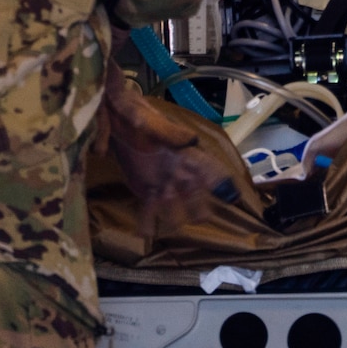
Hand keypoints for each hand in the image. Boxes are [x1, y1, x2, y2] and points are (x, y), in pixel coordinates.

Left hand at [100, 61, 227, 239]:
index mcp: (185, 153)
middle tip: (200, 217)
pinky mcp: (145, 190)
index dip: (222, 183)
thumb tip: (190, 140)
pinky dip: (148, 223)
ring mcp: (163, 182)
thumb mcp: (152, 121)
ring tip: (171, 225)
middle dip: (199, 207)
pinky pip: (150, 210)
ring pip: (176, 207)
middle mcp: (179, 171)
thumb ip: (170, 133)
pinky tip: (146, 232)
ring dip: (175, 217)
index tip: (231, 196)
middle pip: (196, 195)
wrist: (115, 118)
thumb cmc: (138, 114)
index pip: (210, 169)